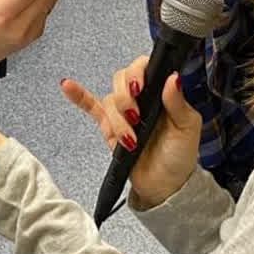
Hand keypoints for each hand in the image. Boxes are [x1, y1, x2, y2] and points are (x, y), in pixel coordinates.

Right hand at [63, 63, 201, 209]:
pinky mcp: (109, 128)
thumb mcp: (187, 128)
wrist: (164, 186)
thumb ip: (178, 102)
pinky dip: (78, 96)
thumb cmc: (179, 155)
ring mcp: (123, 112)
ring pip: (109, 101)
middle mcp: (140, 98)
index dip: (137, 73)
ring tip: (130, 139)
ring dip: (117, 120)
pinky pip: (90, 107)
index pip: (143, 68)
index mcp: (160, 92)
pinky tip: (67, 85)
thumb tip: (173, 77)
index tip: (138, 88)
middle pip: (120, 80)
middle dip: (125, 99)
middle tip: (135, 117)